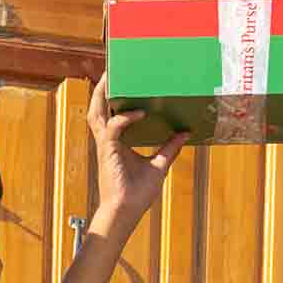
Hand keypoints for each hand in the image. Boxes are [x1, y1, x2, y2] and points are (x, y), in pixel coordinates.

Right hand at [88, 74, 187, 220]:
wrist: (126, 212)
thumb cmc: (137, 194)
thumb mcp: (159, 166)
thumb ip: (170, 148)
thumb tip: (185, 132)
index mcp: (116, 143)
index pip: (110, 114)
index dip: (111, 98)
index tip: (119, 81)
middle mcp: (108, 141)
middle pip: (98, 109)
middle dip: (101, 89)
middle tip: (111, 70)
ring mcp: (106, 145)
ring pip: (97, 113)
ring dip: (101, 95)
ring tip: (110, 77)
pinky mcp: (108, 151)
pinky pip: (114, 128)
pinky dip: (126, 118)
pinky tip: (140, 113)